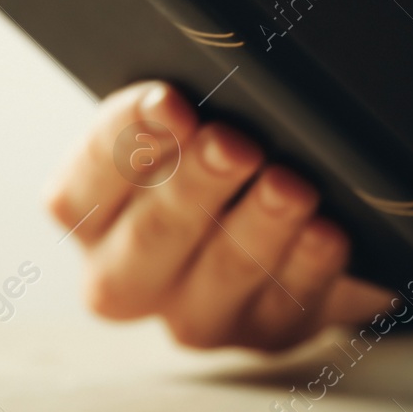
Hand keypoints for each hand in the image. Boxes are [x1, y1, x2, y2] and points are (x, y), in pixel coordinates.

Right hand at [48, 81, 390, 350]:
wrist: (304, 226)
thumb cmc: (235, 154)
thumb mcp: (197, 129)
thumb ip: (187, 112)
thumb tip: (213, 79)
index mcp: (95, 215)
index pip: (84, 184)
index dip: (127, 139)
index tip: (169, 101)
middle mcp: (130, 275)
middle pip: (149, 238)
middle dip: (194, 184)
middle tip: (233, 144)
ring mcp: (199, 313)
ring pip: (222, 273)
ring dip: (258, 225)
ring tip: (289, 184)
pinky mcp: (267, 332)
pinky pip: (289, 303)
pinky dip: (309, 264)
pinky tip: (327, 232)